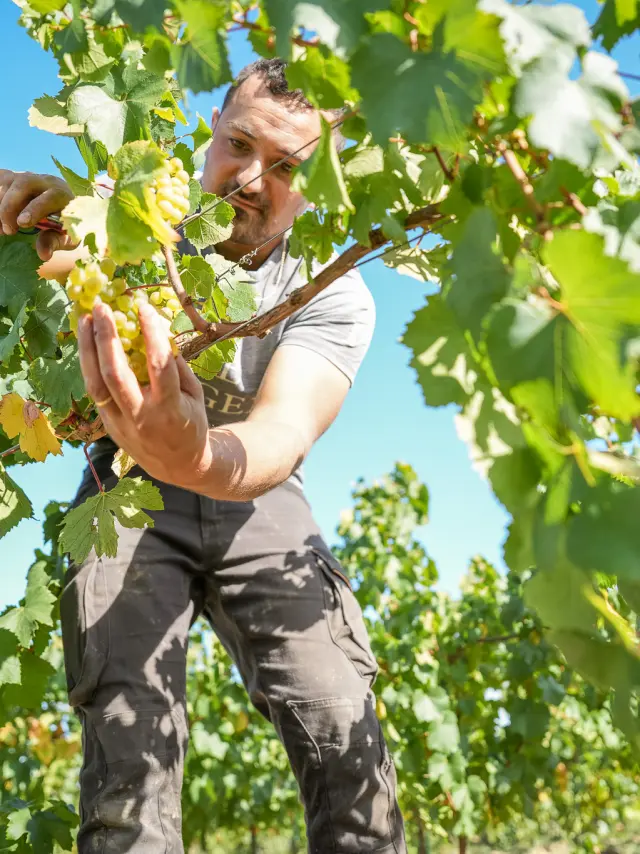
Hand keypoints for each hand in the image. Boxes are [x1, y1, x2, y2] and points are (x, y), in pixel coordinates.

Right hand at [0, 169, 76, 259]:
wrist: (60, 206)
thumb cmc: (65, 224)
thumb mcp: (66, 237)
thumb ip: (55, 242)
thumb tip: (44, 254)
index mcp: (62, 195)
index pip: (49, 197)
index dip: (34, 209)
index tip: (21, 223)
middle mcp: (45, 181)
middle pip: (24, 184)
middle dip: (10, 206)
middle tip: (8, 231)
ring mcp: (27, 176)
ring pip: (8, 182)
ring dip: (0, 204)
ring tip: (2, 229)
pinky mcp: (13, 177)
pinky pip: (0, 179)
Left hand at [77, 301, 211, 488]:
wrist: (179, 466)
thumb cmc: (191, 424)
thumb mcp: (195, 395)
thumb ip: (178, 366)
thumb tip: (159, 331)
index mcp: (170, 408)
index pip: (158, 365)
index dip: (151, 334)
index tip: (144, 308)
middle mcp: (141, 416)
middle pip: (115, 374)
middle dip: (106, 337)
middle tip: (102, 308)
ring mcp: (121, 423)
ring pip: (96, 384)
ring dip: (87, 349)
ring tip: (85, 320)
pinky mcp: (108, 426)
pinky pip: (95, 392)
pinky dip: (89, 365)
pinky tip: (88, 343)